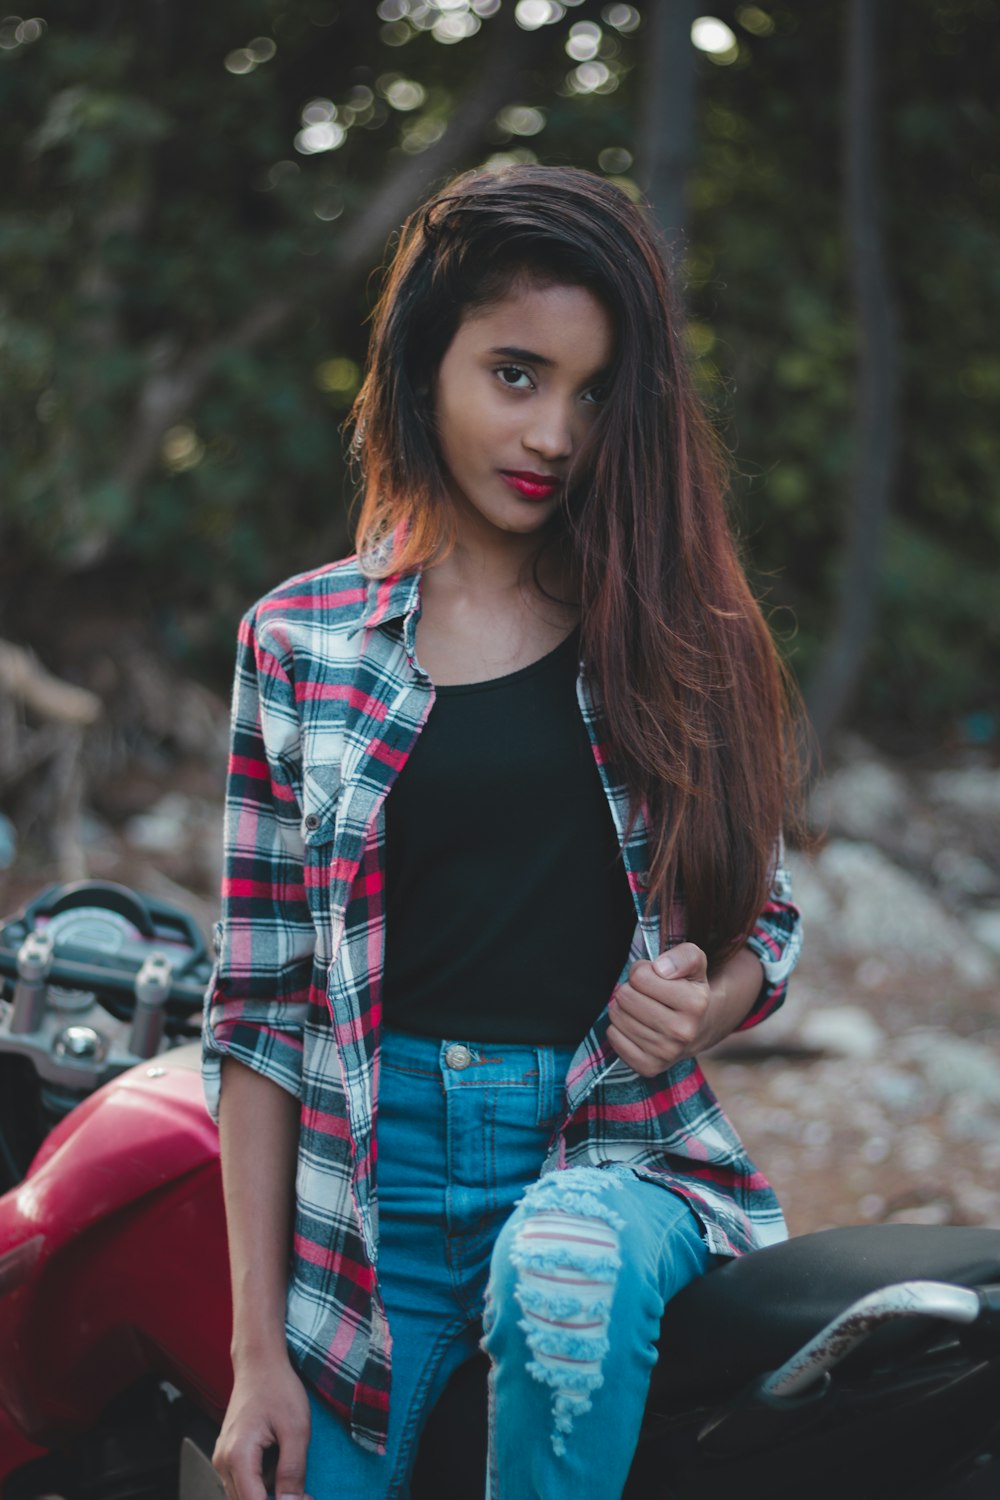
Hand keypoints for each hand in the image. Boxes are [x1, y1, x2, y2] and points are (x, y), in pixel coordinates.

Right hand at [213, 1355, 313, 1499]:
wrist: (260, 1364)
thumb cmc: (278, 1388)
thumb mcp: (296, 1429)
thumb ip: (293, 1471)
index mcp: (238, 1456)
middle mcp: (223, 1462)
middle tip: (305, 1493)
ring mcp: (222, 1459)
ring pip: (245, 1496)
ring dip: (269, 1493)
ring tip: (292, 1472)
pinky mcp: (227, 1456)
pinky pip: (244, 1482)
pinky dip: (263, 1482)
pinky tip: (278, 1461)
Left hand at [607, 942, 710, 1077]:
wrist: (698, 1029)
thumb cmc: (689, 990)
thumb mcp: (695, 963)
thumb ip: (684, 956)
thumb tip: (661, 968)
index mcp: (695, 1004)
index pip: (640, 976)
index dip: (642, 971)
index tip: (654, 978)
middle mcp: (683, 1032)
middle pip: (625, 996)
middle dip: (631, 989)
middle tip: (645, 994)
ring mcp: (666, 1053)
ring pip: (617, 1016)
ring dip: (624, 1008)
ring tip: (641, 1009)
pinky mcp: (649, 1067)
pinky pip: (613, 1038)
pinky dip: (619, 1028)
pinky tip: (636, 1027)